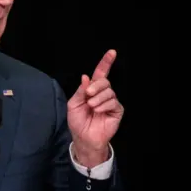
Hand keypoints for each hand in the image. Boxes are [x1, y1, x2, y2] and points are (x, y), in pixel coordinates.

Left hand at [67, 49, 123, 167]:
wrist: (83, 138)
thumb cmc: (78, 122)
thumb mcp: (73, 104)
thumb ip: (80, 90)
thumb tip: (86, 76)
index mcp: (92, 90)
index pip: (100, 73)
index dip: (106, 62)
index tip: (112, 52)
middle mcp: (102, 94)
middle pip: (104, 81)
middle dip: (96, 86)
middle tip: (88, 95)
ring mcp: (110, 102)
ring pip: (109, 91)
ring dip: (98, 98)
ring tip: (92, 107)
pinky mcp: (117, 111)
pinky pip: (113, 102)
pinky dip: (104, 105)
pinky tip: (98, 111)